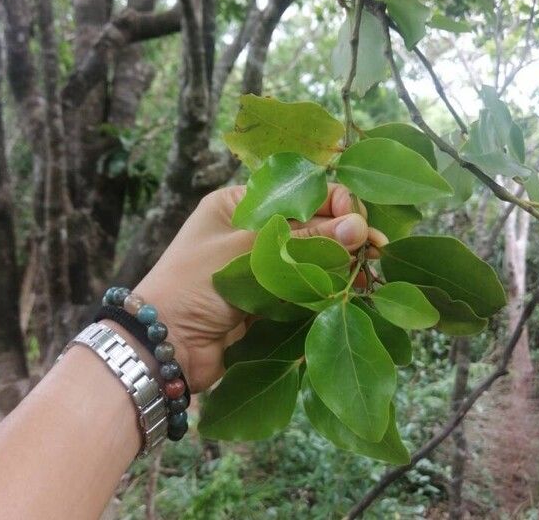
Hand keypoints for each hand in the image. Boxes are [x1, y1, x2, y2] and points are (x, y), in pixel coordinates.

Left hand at [135, 184, 386, 391]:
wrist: (163, 346)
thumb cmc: (193, 284)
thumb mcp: (246, 252)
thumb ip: (302, 239)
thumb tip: (356, 226)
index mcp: (239, 205)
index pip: (296, 192)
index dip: (331, 201)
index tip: (359, 219)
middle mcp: (253, 231)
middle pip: (308, 225)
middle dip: (342, 234)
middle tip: (375, 247)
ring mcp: (262, 267)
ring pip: (310, 257)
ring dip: (339, 263)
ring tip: (369, 270)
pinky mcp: (269, 299)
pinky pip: (305, 287)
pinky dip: (328, 288)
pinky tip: (353, 290)